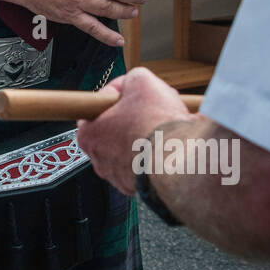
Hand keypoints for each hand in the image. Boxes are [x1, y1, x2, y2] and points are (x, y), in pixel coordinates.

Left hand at [76, 68, 191, 193]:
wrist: (181, 161)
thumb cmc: (156, 124)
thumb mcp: (141, 80)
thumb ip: (130, 79)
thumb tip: (131, 84)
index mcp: (89, 135)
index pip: (98, 108)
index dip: (118, 97)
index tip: (133, 95)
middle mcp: (99, 161)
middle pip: (116, 130)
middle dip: (134, 118)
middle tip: (153, 110)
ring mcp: (120, 177)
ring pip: (133, 149)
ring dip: (147, 137)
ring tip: (166, 127)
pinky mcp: (141, 189)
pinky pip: (148, 166)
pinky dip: (158, 155)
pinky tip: (171, 145)